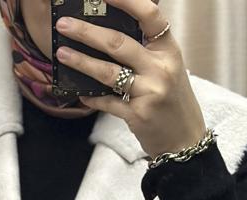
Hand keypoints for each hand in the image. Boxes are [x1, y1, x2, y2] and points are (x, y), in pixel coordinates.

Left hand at [54, 0, 207, 158]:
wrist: (184, 139)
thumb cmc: (172, 100)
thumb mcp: (167, 67)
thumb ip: (146, 49)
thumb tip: (109, 31)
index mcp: (168, 50)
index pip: (149, 15)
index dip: (125, 0)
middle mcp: (160, 69)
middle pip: (119, 43)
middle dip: (87, 32)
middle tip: (64, 25)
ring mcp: (149, 92)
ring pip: (109, 73)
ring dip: (81, 62)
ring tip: (62, 53)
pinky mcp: (138, 115)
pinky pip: (107, 102)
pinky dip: (92, 97)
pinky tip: (80, 93)